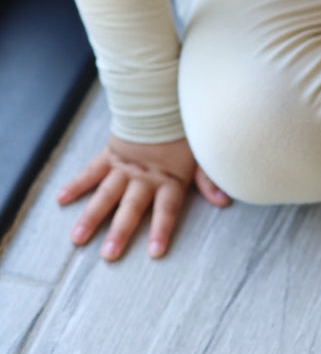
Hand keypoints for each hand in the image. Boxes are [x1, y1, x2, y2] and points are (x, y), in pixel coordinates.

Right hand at [57, 134, 230, 261]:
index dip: (161, 230)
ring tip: (77, 238)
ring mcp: (125, 166)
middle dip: (120, 232)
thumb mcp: (202, 154)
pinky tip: (62, 199)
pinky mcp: (111, 154)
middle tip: (108, 256)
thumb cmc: (185, 128)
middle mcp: (145, 176)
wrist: (164, 97)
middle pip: (132, 208)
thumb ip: (208, 180)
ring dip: (91, 216)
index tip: (154, 253)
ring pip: (106, 194)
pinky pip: (91, 171)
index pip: (166, 210)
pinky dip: (76, 184)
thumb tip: (225, 201)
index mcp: (169, 178)